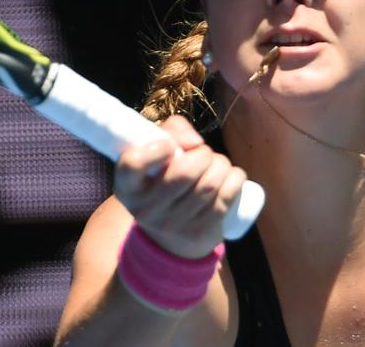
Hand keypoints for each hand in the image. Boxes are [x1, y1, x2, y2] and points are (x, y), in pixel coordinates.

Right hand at [114, 115, 246, 258]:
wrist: (172, 234)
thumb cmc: (165, 179)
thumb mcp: (157, 154)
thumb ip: (172, 131)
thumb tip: (196, 142)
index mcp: (128, 186)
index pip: (132, 165)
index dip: (154, 151)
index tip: (170, 146)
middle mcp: (146, 209)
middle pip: (184, 172)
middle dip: (203, 154)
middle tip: (203, 154)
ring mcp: (173, 225)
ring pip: (209, 184)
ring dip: (222, 164)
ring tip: (217, 165)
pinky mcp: (199, 232)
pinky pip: (226, 196)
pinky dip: (235, 178)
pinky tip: (231, 176)